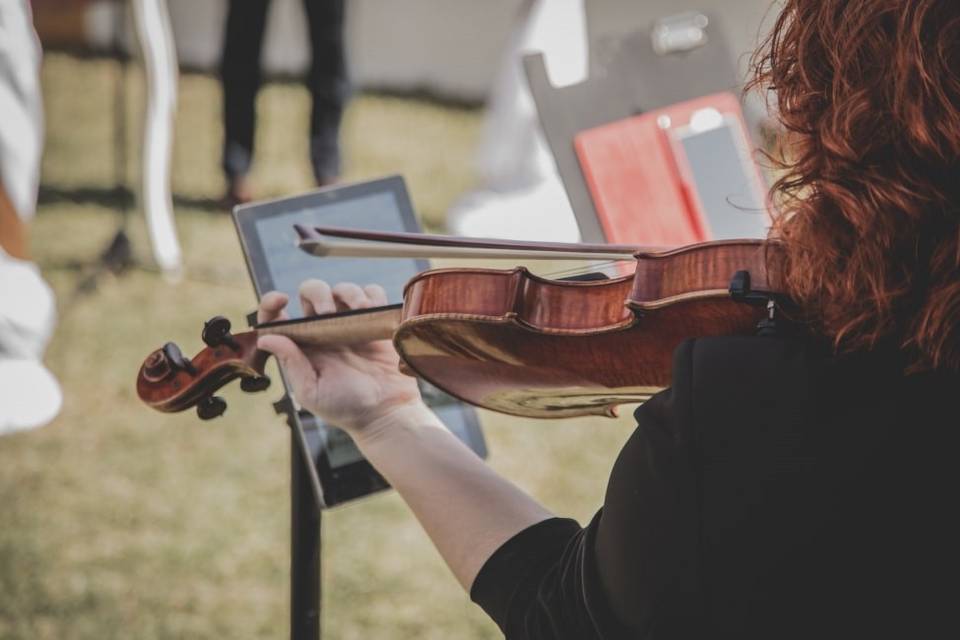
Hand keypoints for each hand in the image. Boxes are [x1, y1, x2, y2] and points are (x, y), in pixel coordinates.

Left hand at [255, 280, 421, 435]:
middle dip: (318, 293)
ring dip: (349, 293)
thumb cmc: (347, 407)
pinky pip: (372, 294)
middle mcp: (323, 330)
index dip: (271, 303)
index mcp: (302, 346)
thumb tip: (265, 338)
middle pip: (312, 292)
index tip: (281, 299)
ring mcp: (350, 324)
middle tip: (328, 311)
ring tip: (361, 309)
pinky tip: (374, 310)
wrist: (387, 412)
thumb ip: (291, 363)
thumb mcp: (312, 391)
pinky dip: (373, 295)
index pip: (278, 317)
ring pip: (343, 290)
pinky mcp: (375, 322)